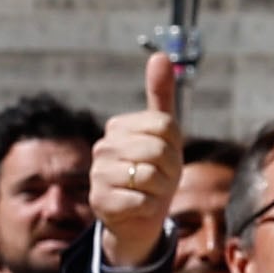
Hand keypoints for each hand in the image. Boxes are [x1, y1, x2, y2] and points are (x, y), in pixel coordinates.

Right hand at [91, 52, 185, 272]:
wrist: (139, 217)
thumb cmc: (155, 171)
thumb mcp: (164, 134)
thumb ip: (161, 95)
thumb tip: (159, 55)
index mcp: (118, 127)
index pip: (165, 126)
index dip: (176, 145)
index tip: (166, 155)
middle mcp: (102, 148)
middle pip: (159, 150)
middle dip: (170, 169)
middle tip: (160, 178)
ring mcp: (97, 175)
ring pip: (150, 176)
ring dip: (161, 189)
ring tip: (149, 192)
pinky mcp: (99, 202)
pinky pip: (142, 201)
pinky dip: (149, 207)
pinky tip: (138, 207)